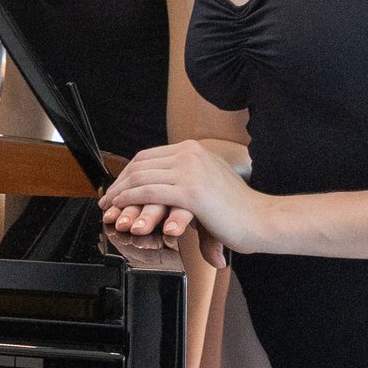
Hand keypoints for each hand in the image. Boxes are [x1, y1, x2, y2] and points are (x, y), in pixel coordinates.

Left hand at [99, 142, 270, 267]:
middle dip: (119, 184)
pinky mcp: (190, 191)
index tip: (116, 189)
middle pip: (140, 165)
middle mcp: (189, 154)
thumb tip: (160, 184)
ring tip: (111, 209)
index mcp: (192, 149)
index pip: (147, 156)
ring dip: (120, 195)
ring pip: (141, 178)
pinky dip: (130, 200)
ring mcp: (190, 170)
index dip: (126, 173)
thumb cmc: (236, 208)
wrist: (261, 219)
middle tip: (107, 201)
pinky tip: (123, 210)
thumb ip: (183, 177)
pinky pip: (149, 192)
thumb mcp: (206, 181)